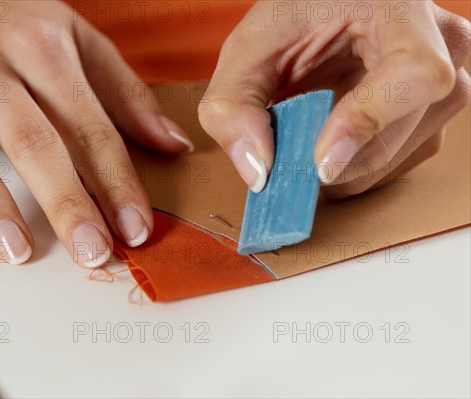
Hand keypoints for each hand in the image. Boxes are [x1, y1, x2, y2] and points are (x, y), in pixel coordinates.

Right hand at [0, 0, 193, 265]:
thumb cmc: (16, 21)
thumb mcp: (80, 42)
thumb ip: (125, 95)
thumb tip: (171, 144)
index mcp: (43, 49)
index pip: (90, 127)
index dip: (116, 181)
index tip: (134, 228)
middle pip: (32, 140)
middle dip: (65, 203)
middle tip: (90, 253)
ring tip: (18, 252)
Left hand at [199, 0, 469, 196]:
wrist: (329, 11)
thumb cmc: (297, 16)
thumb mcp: (252, 47)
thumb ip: (235, 103)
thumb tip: (258, 172)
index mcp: (402, 12)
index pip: (414, 74)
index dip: (367, 122)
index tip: (322, 162)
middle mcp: (440, 49)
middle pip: (399, 132)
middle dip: (335, 161)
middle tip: (289, 163)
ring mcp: (443, 87)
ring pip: (398, 159)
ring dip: (342, 169)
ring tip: (306, 142)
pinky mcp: (431, 117)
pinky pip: (396, 165)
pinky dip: (353, 168)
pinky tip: (329, 144)